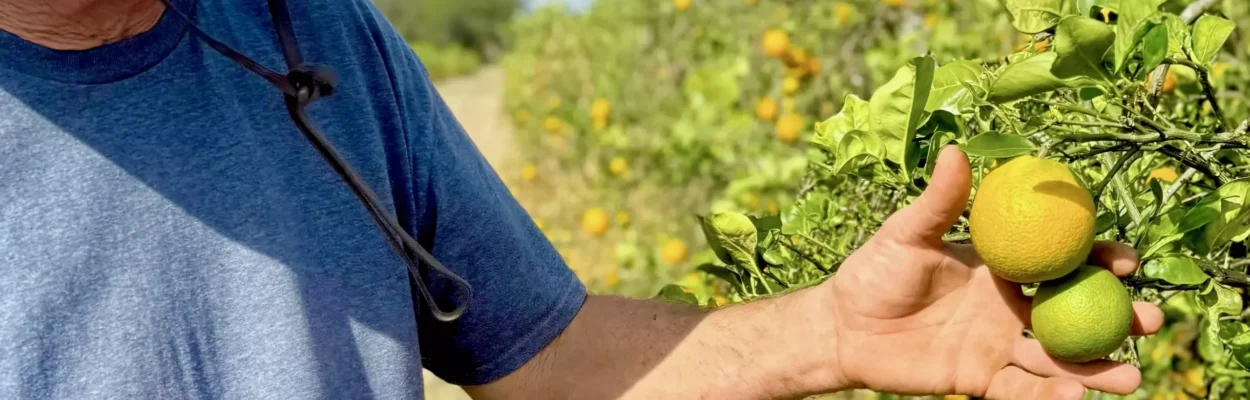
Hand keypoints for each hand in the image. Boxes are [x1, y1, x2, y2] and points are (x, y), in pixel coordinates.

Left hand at [824, 147, 1163, 398]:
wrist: (843, 325)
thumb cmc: (873, 272)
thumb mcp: (906, 234)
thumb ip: (938, 202)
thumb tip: (956, 151)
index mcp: (1002, 267)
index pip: (1062, 262)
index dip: (1098, 261)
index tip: (1127, 260)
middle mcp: (1010, 307)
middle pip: (1075, 312)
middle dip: (1117, 317)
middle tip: (1149, 319)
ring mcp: (998, 345)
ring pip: (1058, 358)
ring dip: (1097, 368)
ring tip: (1131, 376)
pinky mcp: (980, 379)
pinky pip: (1021, 390)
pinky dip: (1048, 396)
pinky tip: (1075, 396)